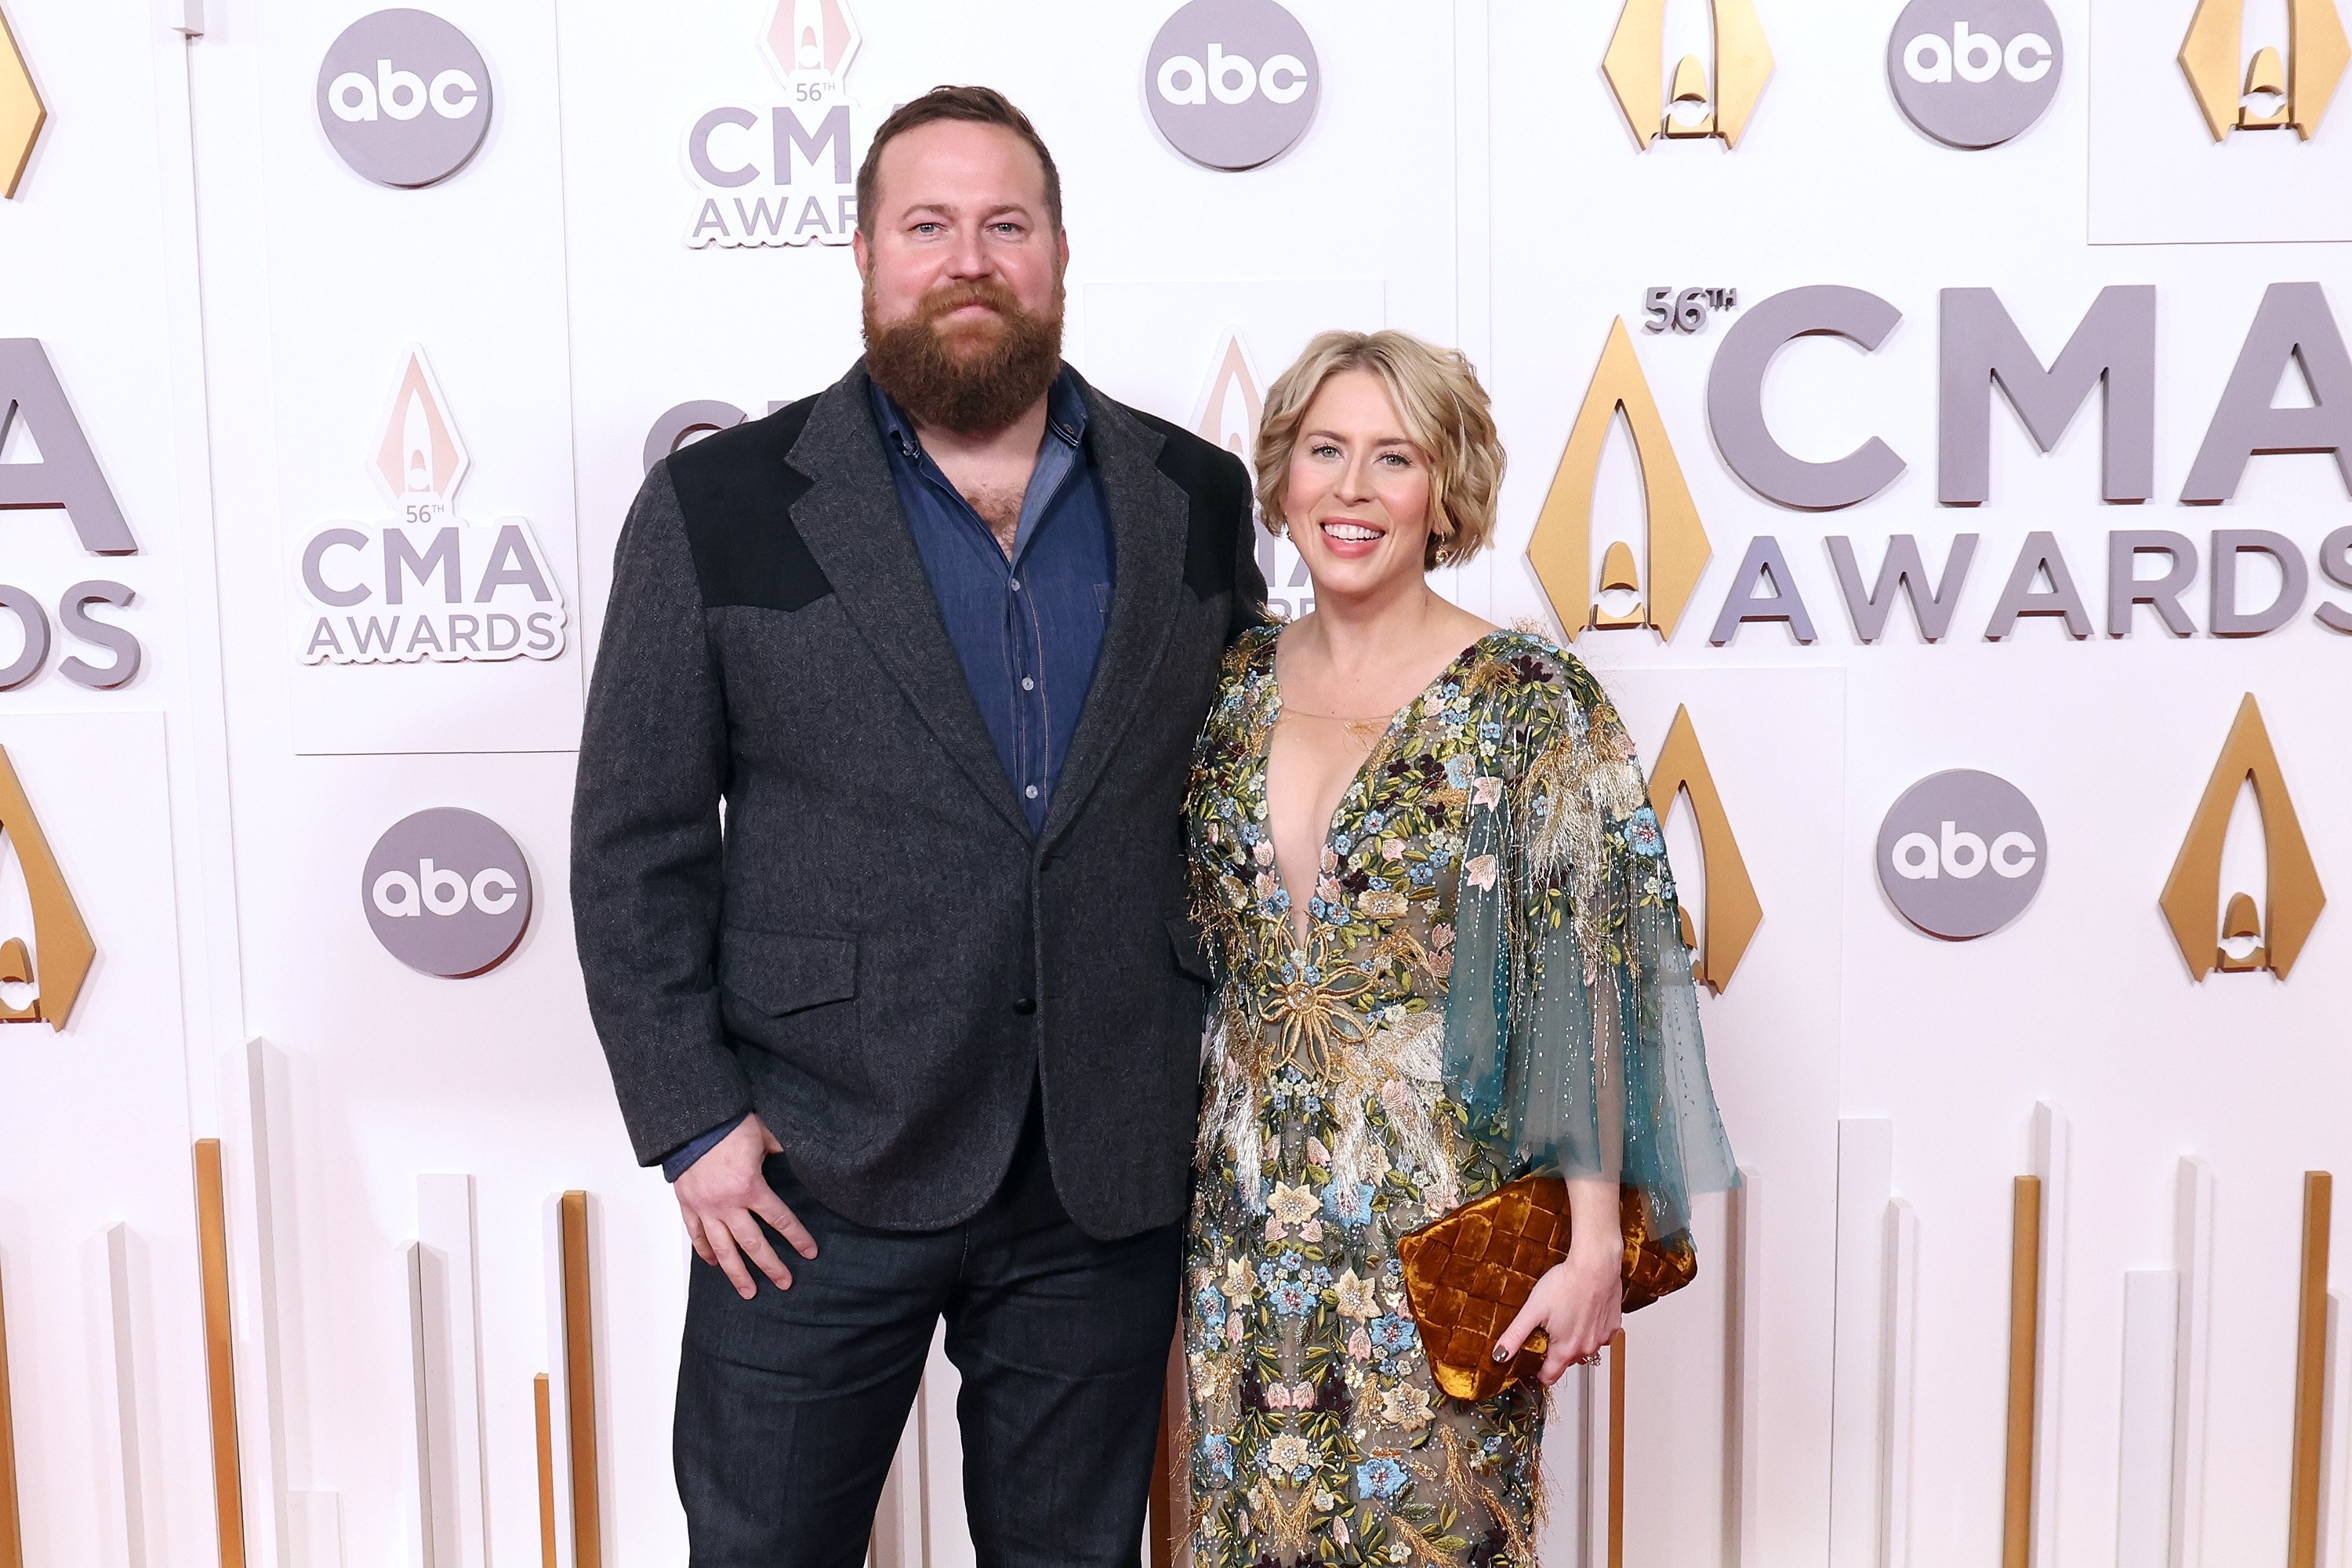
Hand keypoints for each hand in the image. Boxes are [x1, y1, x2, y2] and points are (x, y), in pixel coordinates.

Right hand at [675, 1114, 817, 1298]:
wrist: (690, 1122)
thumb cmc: (729, 1125)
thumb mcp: (764, 1134)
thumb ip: (782, 1150)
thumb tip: (800, 1155)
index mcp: (750, 1187)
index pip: (780, 1219)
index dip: (797, 1237)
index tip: (810, 1253)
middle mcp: (727, 1204)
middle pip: (753, 1243)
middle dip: (771, 1266)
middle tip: (785, 1283)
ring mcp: (705, 1207)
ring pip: (723, 1248)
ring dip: (737, 1272)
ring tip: (749, 1292)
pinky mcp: (687, 1204)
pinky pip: (696, 1234)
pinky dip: (705, 1251)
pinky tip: (713, 1264)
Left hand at [1493, 1178, 1622, 1385]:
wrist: (1596, 1265)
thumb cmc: (1566, 1284)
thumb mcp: (1532, 1310)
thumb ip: (1515, 1335)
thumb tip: (1499, 1355)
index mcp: (1565, 1349)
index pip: (1550, 1376)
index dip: (1539, 1373)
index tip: (1533, 1366)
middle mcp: (1586, 1349)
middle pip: (1567, 1361)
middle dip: (1556, 1352)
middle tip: (1547, 1332)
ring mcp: (1602, 1339)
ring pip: (1585, 1348)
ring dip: (1575, 1341)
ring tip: (1565, 1319)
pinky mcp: (1614, 1326)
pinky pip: (1600, 1336)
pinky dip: (1591, 1329)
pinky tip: (1584, 1313)